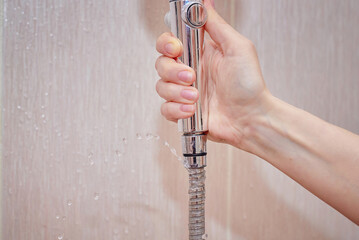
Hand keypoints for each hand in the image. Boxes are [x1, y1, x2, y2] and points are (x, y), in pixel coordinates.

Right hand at [155, 0, 271, 148]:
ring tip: (196, 97)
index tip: (176, 49)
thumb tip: (205, 4)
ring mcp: (185, 92)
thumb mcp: (238, 47)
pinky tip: (192, 110)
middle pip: (161, 64)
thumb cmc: (249, 85)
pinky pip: (165, 109)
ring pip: (161, 87)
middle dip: (173, 71)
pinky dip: (176, 110)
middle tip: (191, 76)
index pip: (170, 42)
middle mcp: (190, 71)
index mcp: (201, 54)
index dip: (166, 44)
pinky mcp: (184, 111)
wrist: (252, 119)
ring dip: (177, 92)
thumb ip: (217, 25)